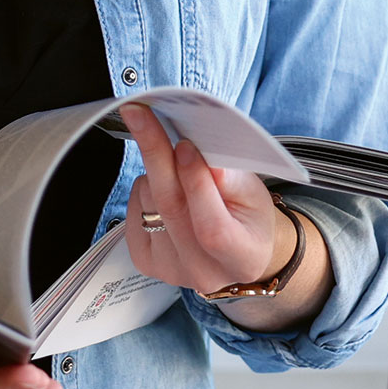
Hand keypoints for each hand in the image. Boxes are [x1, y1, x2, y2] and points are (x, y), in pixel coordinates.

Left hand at [120, 103, 331, 331]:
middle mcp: (202, 272)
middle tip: (141, 116)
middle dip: (156, 155)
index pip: (211, 227)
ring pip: (149, 204)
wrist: (236, 252)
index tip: (186, 145)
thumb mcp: (254, 193)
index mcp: (240, 258)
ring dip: (157, 172)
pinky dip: (144, 190)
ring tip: (179, 168)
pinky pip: (133, 213)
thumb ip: (229, 178)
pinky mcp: (146, 263)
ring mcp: (170, 270)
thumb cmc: (249, 217)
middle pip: (171, 209)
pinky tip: (164, 188)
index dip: (197, 186)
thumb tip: (199, 155)